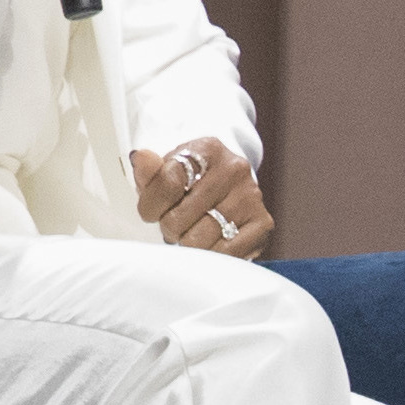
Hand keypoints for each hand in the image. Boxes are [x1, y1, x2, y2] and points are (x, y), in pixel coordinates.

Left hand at [133, 141, 275, 258]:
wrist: (226, 190)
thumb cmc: (190, 184)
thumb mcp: (166, 172)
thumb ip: (149, 170)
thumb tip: (141, 158)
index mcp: (207, 148)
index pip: (167, 182)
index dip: (150, 206)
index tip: (151, 212)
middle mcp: (234, 168)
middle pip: (179, 217)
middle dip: (170, 227)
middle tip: (176, 224)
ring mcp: (251, 196)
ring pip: (199, 239)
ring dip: (188, 244)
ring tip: (192, 233)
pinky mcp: (263, 223)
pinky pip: (225, 253)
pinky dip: (211, 255)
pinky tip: (209, 244)